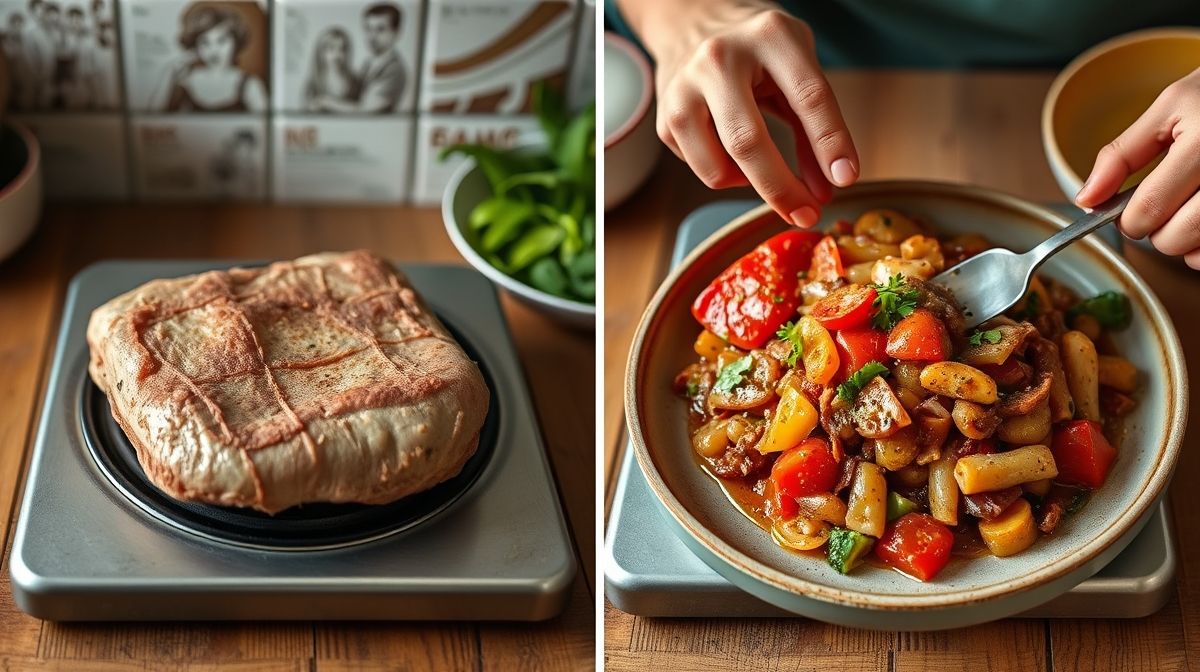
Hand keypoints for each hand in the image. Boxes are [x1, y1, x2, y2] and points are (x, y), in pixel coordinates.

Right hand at [622, 0, 858, 226]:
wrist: (692, 23)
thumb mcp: (797, 66)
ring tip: (764, 169)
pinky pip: (700, 168)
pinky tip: (732, 148)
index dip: (830, 141)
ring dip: (749, 185)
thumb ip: (814, 125)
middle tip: (806, 214)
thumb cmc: (757, 51)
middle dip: (782, 188)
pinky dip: (725, 173)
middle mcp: (718, 59)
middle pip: (748, 141)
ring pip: (716, 169)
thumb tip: (824, 190)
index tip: (846, 178)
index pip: (807, 95)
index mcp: (768, 36)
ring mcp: (684, 88)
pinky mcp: (665, 116)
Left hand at [1076, 67, 1199, 268]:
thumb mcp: (1169, 106)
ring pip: (1198, 251)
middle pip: (1173, 238)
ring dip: (1182, 240)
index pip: (1148, 209)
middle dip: (1155, 230)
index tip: (1130, 210)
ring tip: (1186, 208)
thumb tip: (1086, 199)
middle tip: (1162, 205)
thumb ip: (1123, 153)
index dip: (1128, 219)